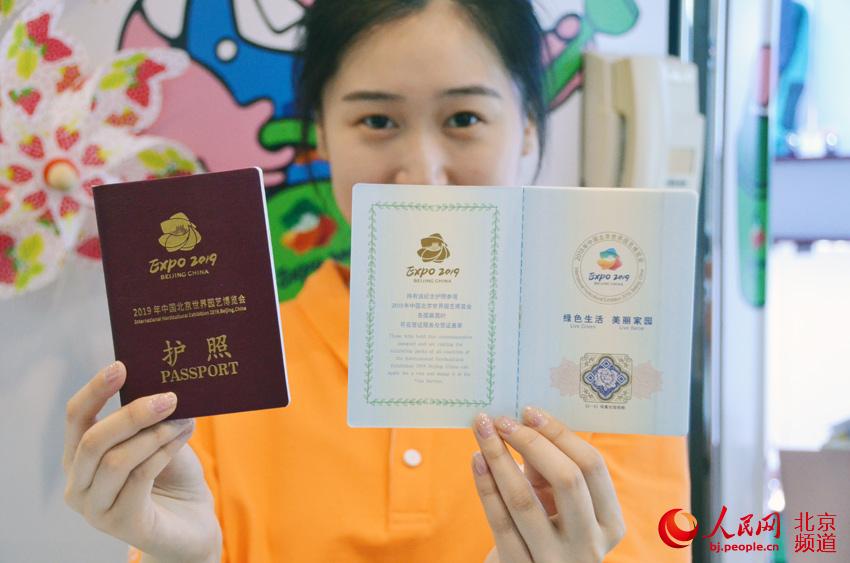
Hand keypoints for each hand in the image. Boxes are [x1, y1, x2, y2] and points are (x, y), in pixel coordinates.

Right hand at [63, 361, 221, 562]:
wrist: (191, 521)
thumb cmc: (170, 475)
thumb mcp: (156, 439)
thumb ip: (148, 418)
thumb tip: (162, 382)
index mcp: (79, 459)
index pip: (75, 418)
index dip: (95, 390)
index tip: (121, 366)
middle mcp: (78, 485)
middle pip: (93, 439)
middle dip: (132, 414)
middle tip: (170, 397)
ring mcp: (95, 509)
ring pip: (116, 460)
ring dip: (154, 434)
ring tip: (184, 420)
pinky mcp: (121, 524)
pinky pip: (140, 477)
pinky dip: (164, 452)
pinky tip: (182, 437)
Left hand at [470, 407, 624, 562]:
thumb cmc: (544, 529)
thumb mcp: (556, 502)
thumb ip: (547, 470)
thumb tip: (524, 423)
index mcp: (609, 522)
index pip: (592, 466)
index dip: (560, 434)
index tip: (529, 411)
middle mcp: (590, 544)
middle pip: (568, 480)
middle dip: (532, 442)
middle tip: (503, 420)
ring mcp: (556, 561)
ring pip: (525, 501)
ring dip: (499, 457)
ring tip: (483, 432)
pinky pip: (500, 522)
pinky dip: (486, 486)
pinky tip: (477, 460)